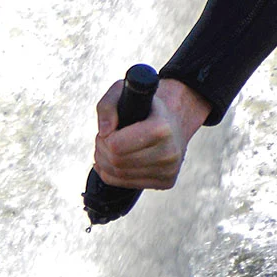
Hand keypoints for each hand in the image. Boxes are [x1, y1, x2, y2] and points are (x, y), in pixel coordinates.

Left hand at [93, 78, 210, 189]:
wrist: (174, 122)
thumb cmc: (145, 107)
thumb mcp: (123, 92)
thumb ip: (107, 106)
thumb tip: (104, 132)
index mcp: (162, 128)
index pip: (116, 145)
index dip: (103, 138)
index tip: (107, 130)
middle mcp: (169, 152)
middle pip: (116, 161)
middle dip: (101, 149)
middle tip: (104, 139)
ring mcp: (169, 170)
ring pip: (119, 175)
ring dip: (104, 162)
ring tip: (108, 148)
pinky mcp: (166, 182)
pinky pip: (125, 185)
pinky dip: (111, 174)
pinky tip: (112, 162)